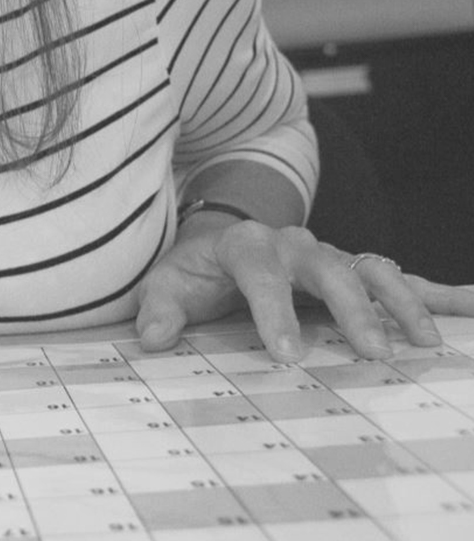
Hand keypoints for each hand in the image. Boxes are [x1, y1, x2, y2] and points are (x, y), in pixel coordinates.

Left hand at [134, 218, 473, 362]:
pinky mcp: (353, 272)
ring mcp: (330, 256)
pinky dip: (438, 293)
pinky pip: (401, 279)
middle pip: (329, 269)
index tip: (287, 353)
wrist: (221, 242)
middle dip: (353, 309)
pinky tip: (471, 308)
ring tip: (426, 343)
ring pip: (373, 271)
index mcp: (245, 245)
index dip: (273, 311)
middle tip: (374, 353)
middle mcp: (295, 245)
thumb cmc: (195, 272)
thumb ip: (159, 310)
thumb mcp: (167, 285)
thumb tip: (153, 338)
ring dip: (403, 303)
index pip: (260, 273)